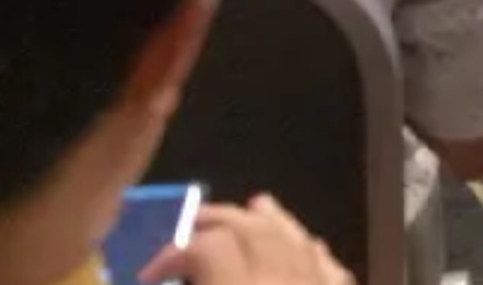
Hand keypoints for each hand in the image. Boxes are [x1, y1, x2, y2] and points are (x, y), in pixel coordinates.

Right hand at [151, 197, 352, 284]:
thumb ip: (199, 283)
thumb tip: (171, 278)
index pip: (208, 247)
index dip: (174, 251)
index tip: (150, 273)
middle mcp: (284, 282)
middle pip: (256, 231)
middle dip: (222, 220)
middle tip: (192, 223)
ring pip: (299, 241)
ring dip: (273, 222)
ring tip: (253, 206)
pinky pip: (331, 270)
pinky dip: (311, 252)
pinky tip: (306, 246)